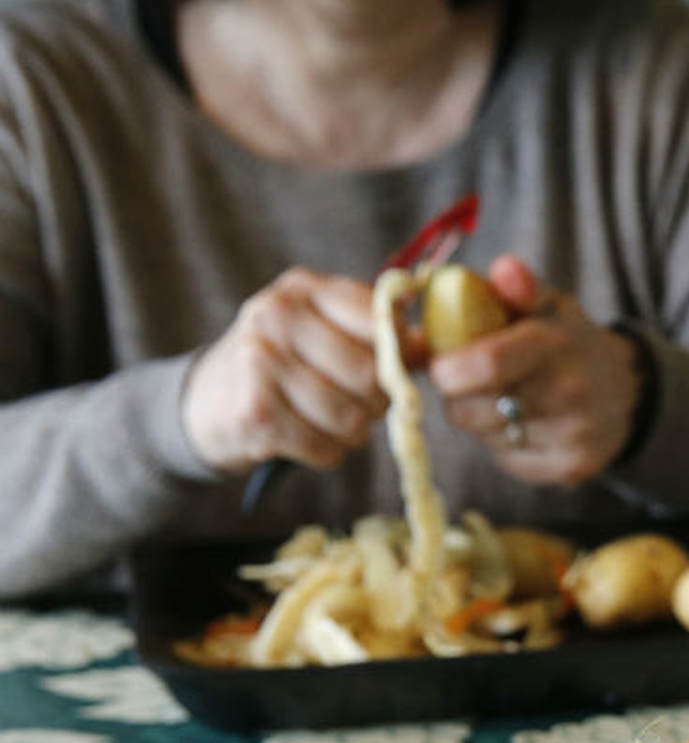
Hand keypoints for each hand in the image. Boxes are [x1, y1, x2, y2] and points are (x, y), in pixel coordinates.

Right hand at [182, 268, 384, 473]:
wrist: (203, 402)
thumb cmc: (281, 365)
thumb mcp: (321, 331)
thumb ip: (375, 332)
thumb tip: (432, 346)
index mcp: (304, 289)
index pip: (381, 321)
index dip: (398, 355)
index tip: (390, 370)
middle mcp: (278, 315)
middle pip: (371, 374)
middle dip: (376, 402)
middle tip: (359, 406)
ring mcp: (261, 362)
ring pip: (351, 417)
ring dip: (352, 434)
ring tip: (332, 424)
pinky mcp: (255, 412)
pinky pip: (324, 447)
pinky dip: (326, 453)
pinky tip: (308, 440)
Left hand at [429, 255, 641, 484]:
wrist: (627, 393)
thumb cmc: (570, 344)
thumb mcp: (551, 306)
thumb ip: (521, 286)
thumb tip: (503, 268)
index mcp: (556, 346)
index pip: (486, 364)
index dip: (448, 369)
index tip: (439, 365)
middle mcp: (569, 394)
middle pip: (474, 410)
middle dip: (456, 397)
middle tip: (465, 383)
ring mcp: (572, 436)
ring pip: (487, 438)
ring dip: (479, 421)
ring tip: (498, 401)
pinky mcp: (571, 469)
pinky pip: (508, 461)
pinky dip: (502, 445)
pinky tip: (521, 425)